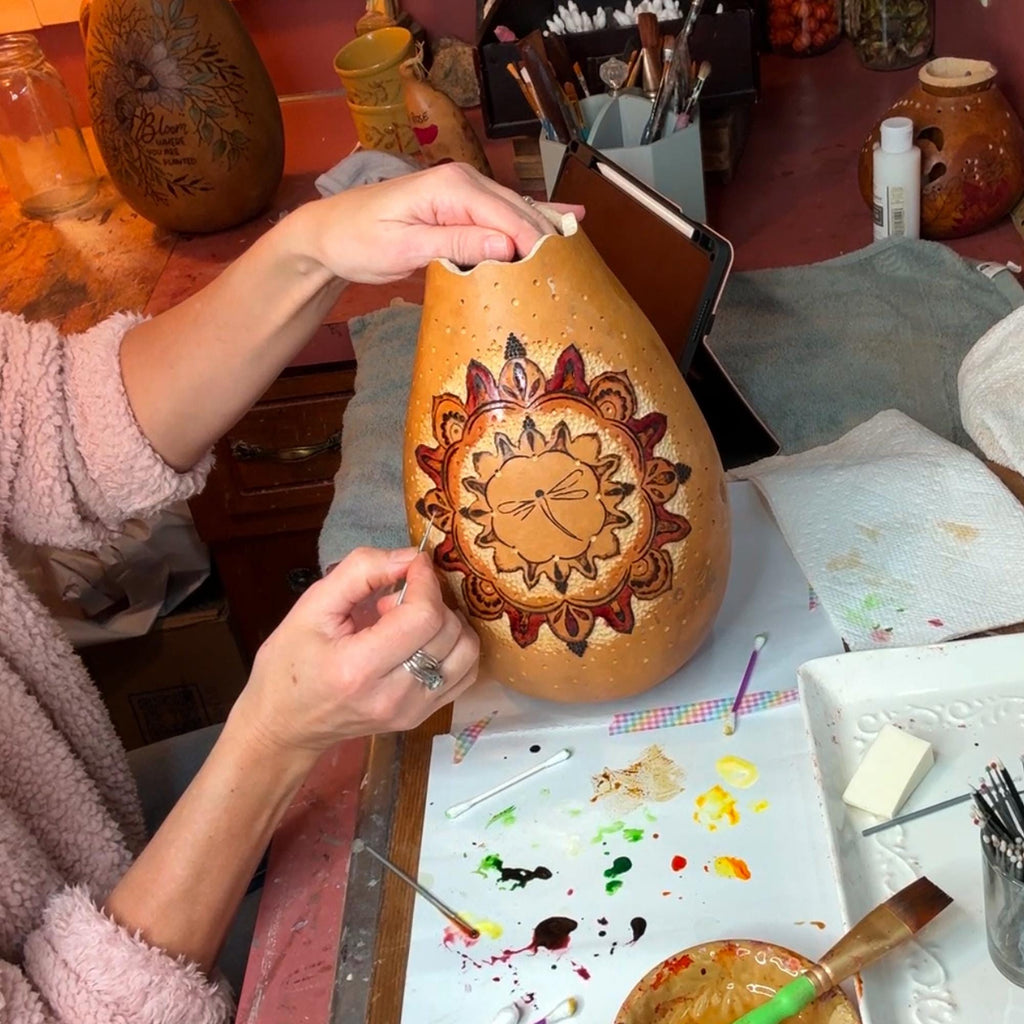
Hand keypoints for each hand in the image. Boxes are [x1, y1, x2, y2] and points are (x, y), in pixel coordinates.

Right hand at [230, 546, 480, 754]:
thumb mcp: (311, 607)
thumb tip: (409, 557)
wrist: (284, 725)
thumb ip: (360, 572)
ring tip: (409, 621)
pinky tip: (422, 640)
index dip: (425, 580)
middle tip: (395, 598)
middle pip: (449, 632)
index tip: (410, 565)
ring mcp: (412, 711)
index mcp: (359, 668)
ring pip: (466, 653)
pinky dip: (454, 647)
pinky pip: (464, 674)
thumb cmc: (289, 663)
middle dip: (431, 599)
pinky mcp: (422, 716)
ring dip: (448, 623)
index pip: (423, 617)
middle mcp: (393, 696)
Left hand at [295, 162, 584, 284]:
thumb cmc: (358, 239)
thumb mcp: (402, 246)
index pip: (508, 216)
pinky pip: (505, 213)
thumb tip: (504, 244)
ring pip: (518, 213)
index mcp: (452, 187)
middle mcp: (464, 182)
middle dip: (548, 239)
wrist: (329, 233)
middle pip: (520, 212)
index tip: (556, 273)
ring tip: (582, 254)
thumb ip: (455, 242)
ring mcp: (465, 192)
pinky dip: (534, 219)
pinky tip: (569, 218)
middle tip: (578, 272)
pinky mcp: (462, 206)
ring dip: (546, 233)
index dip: (534, 245)